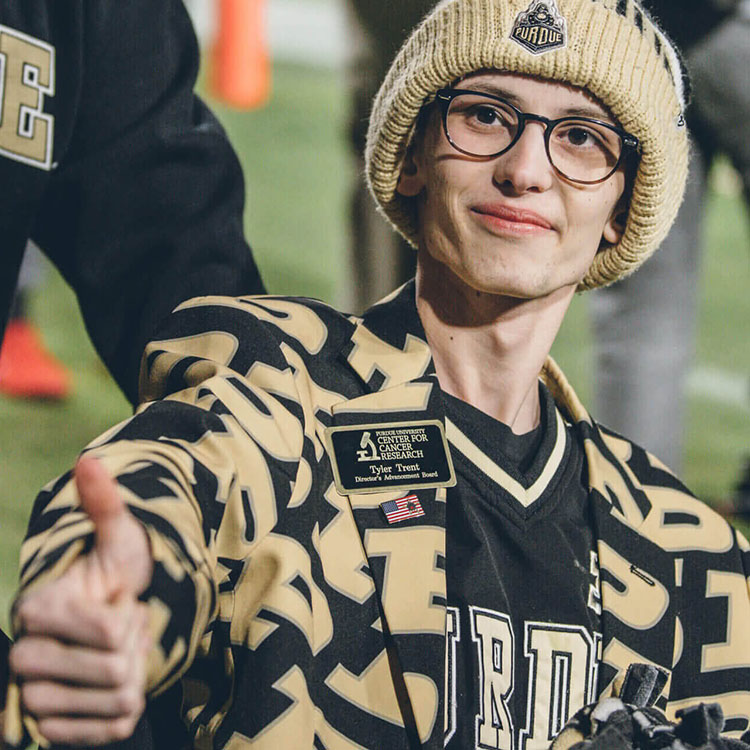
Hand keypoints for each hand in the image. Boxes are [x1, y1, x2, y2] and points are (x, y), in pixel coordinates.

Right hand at [9, 456, 153, 745]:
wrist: (106, 625)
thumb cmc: (114, 578)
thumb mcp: (118, 540)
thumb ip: (104, 504)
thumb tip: (88, 461)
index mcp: (37, 609)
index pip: (111, 630)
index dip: (130, 615)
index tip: (119, 602)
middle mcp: (25, 656)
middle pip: (116, 670)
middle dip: (135, 646)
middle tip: (124, 630)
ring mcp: (35, 697)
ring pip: (118, 700)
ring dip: (135, 675)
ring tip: (121, 653)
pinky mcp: (53, 728)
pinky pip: (112, 728)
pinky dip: (128, 707)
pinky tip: (117, 685)